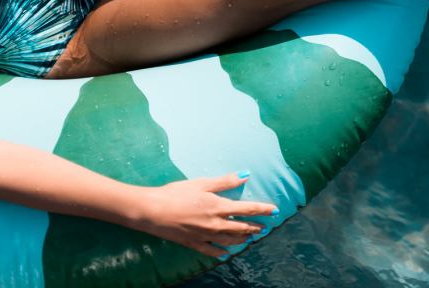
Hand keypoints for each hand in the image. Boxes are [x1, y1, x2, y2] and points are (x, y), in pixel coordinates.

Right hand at [130, 173, 278, 257]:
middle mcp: (215, 224)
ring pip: (229, 240)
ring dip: (242, 239)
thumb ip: (225, 181)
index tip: (275, 211)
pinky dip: (221, 252)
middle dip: (254, 227)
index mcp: (219, 207)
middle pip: (241, 227)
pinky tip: (226, 253)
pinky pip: (211, 251)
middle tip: (265, 227)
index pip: (247, 209)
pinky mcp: (193, 244)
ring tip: (251, 238)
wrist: (153, 211)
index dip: (263, 210)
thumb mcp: (202, 183)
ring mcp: (204, 236)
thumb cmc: (177, 193)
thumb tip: (245, 176)